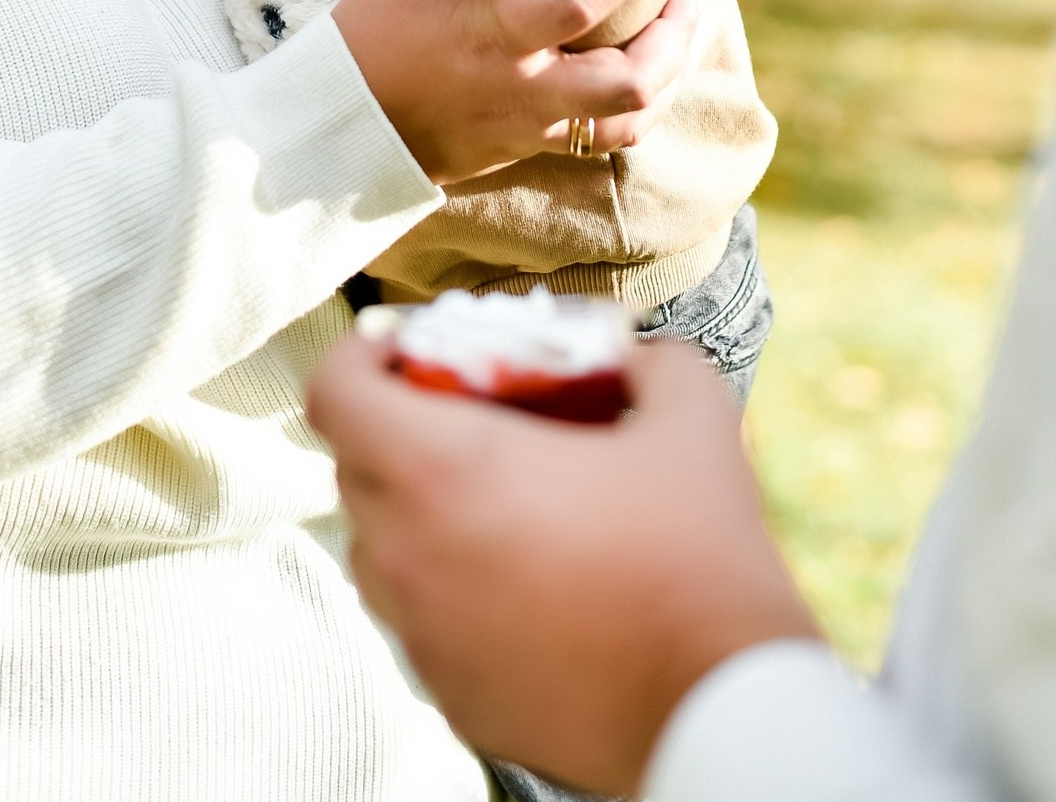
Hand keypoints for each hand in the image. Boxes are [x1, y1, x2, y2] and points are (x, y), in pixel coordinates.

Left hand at [308, 334, 819, 797]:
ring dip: (415, 514)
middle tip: (463, 418)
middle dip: (393, 430)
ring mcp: (423, 635)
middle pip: (352, 469)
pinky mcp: (452, 697)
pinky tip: (525, 582)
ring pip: (380, 552)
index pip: (333, 394)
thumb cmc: (698, 554)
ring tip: (495, 503)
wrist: (721, 705)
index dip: (357, 355)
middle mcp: (408, 553)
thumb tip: (631, 358)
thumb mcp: (690, 414)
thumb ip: (650, 360)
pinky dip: (450, 592)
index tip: (401, 349)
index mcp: (441, 469)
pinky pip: (421, 624)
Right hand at [332, 0, 690, 185]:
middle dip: (678, 31)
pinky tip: (651, 74)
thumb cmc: (362, 42)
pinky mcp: (527, 150)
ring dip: (672, 72)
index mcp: (491, 35)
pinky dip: (640, 106)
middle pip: (633, 75)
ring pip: (631, 116)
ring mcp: (530, 127)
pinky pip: (604, 139)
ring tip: (685, 30)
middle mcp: (523, 88)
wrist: (335, 131)